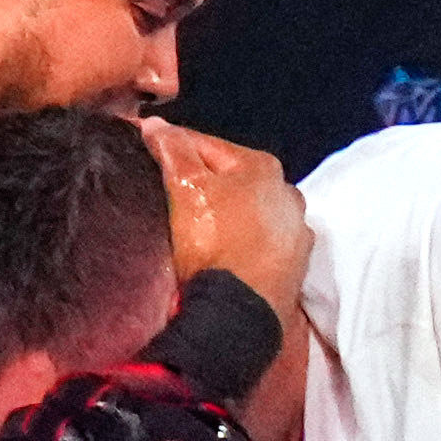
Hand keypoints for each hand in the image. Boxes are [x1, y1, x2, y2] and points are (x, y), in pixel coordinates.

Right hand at [148, 123, 316, 440]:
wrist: (236, 314)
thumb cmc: (210, 243)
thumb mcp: (182, 189)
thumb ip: (171, 150)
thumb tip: (157, 126)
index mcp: (263, 167)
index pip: (206, 145)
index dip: (171, 147)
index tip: (145, 151)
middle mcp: (288, 194)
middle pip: (230, 178)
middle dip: (199, 181)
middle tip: (164, 192)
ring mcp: (295, 233)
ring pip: (246, 210)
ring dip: (221, 212)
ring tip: (188, 225)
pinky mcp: (293, 267)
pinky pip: (257, 243)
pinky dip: (238, 241)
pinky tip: (218, 251)